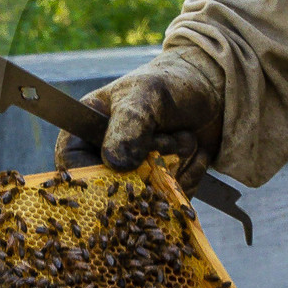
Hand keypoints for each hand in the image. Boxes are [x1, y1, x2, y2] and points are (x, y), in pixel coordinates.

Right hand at [53, 53, 224, 190]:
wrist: (214, 90)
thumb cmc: (171, 84)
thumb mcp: (146, 96)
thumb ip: (129, 125)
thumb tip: (116, 164)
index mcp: (88, 132)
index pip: (73, 166)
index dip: (93, 175)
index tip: (123, 171)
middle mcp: (107, 159)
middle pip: (114, 189)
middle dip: (149, 166)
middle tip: (168, 138)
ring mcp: (136, 178)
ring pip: (147, 197)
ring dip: (175, 167)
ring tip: (185, 136)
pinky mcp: (162, 190)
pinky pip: (171, 203)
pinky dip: (190, 177)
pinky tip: (196, 151)